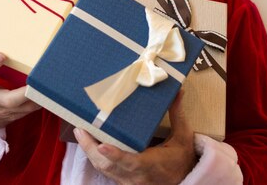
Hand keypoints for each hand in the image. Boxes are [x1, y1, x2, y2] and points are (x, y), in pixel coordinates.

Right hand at [0, 20, 40, 154]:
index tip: (1, 54)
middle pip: (9, 99)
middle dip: (23, 92)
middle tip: (37, 80)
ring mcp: (4, 110)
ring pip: (25, 106)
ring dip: (39, 96)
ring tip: (53, 81)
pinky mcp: (15, 115)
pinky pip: (32, 109)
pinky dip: (43, 100)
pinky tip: (54, 89)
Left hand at [74, 91, 196, 184]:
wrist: (186, 182)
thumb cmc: (183, 159)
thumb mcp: (183, 137)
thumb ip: (177, 114)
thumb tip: (177, 91)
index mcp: (152, 164)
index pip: (132, 161)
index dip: (116, 155)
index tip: (102, 146)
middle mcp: (137, 176)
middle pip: (109, 166)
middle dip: (91, 149)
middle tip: (80, 130)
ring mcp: (129, 181)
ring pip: (104, 169)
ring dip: (90, 152)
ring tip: (80, 132)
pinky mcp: (123, 181)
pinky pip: (106, 171)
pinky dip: (96, 157)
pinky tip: (88, 143)